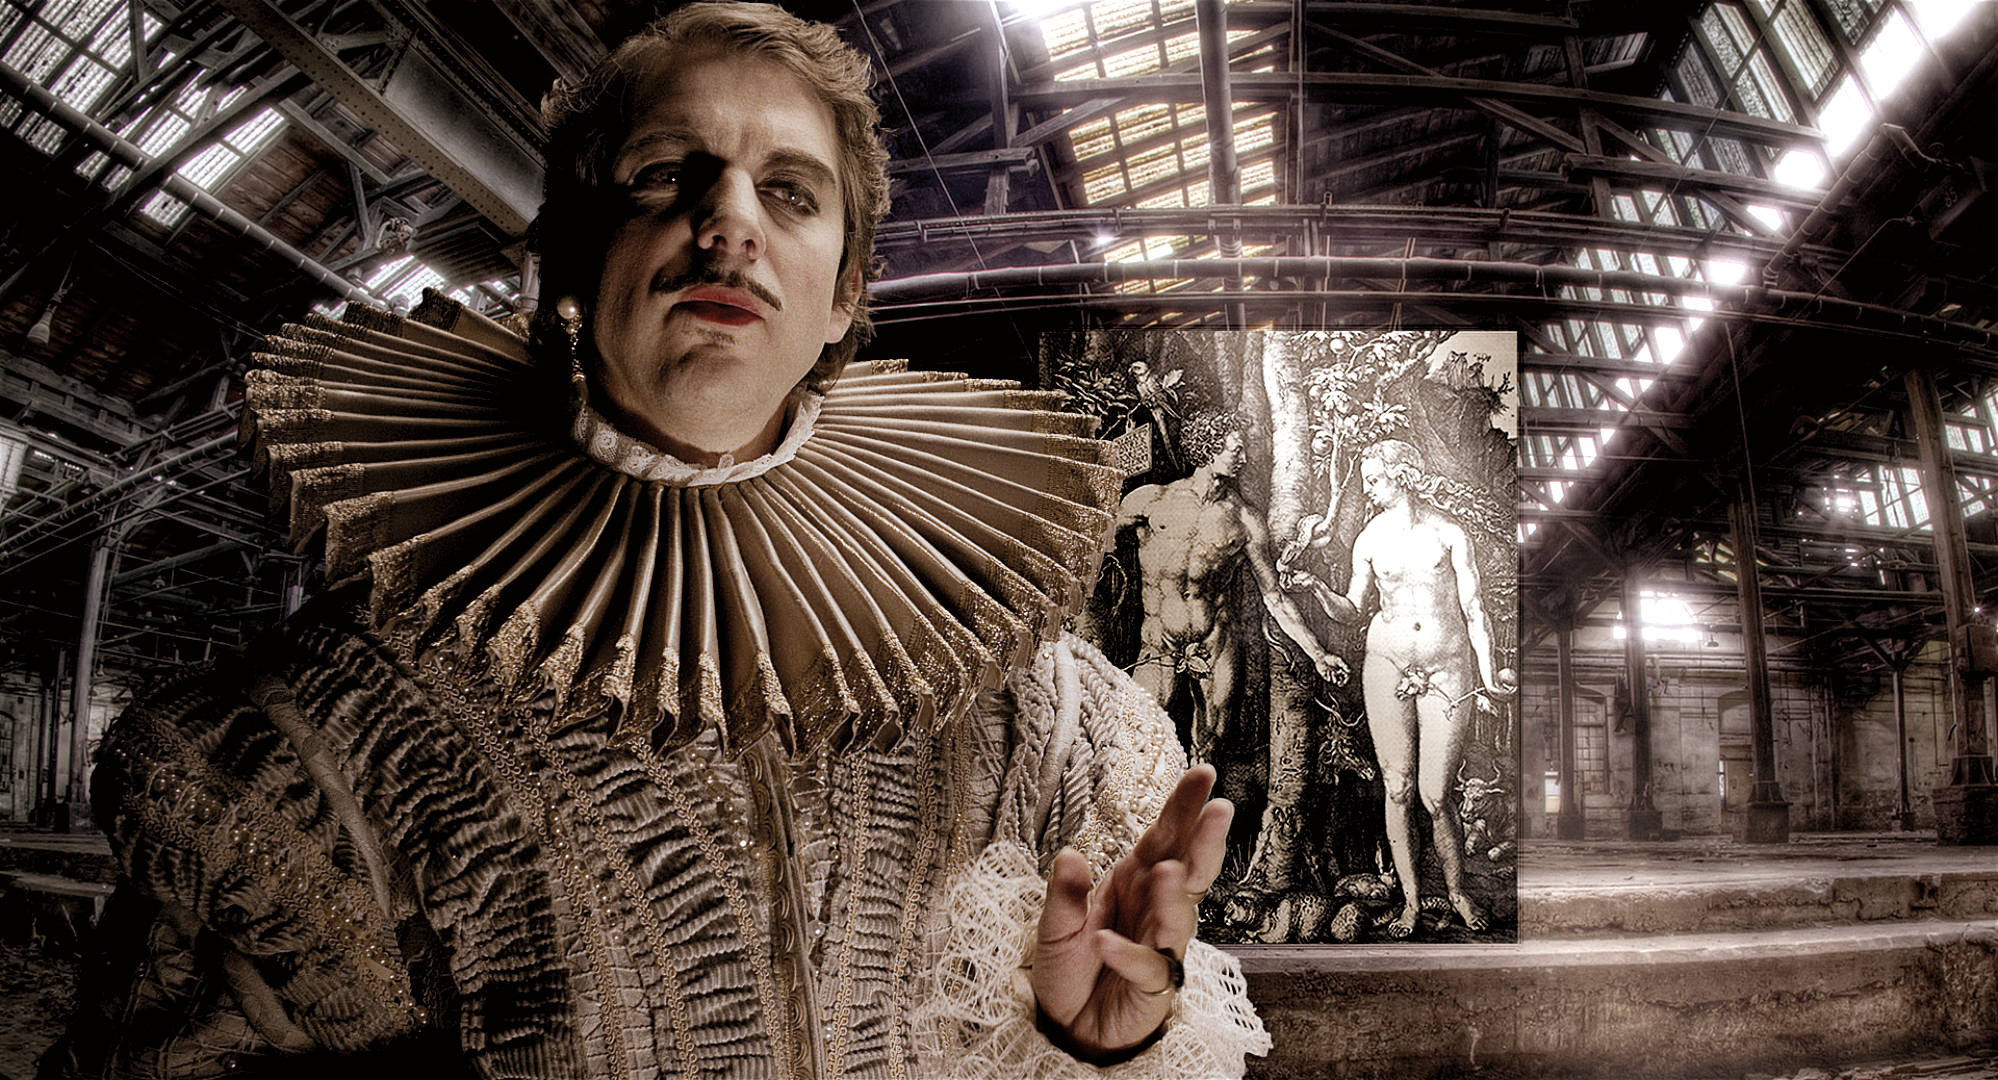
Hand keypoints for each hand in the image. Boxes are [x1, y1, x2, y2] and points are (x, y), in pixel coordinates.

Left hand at [1031, 764, 1232, 1062]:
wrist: (1067, 1027)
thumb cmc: (1071, 969)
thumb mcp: (1054, 925)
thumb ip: (1063, 892)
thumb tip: (1069, 854)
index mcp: (1135, 880)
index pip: (1165, 836)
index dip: (1183, 806)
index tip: (1204, 775)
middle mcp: (1154, 907)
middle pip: (1189, 869)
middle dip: (1203, 840)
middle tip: (1218, 810)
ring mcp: (1159, 946)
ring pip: (1179, 917)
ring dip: (1173, 896)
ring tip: (1166, 873)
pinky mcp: (1153, 986)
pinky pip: (1145, 967)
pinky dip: (1126, 955)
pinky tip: (1105, 943)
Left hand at [1316, 652, 1350, 686]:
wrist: (1322, 657)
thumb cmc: (1331, 657)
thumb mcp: (1338, 659)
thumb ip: (1343, 664)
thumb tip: (1348, 669)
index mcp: (1343, 672)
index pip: (1347, 678)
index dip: (1347, 679)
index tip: (1346, 675)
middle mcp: (1338, 676)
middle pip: (1342, 684)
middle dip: (1341, 684)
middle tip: (1339, 682)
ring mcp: (1332, 677)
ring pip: (1335, 682)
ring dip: (1334, 677)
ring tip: (1332, 671)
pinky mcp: (1326, 677)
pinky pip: (1328, 680)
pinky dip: (1329, 675)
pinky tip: (1327, 670)